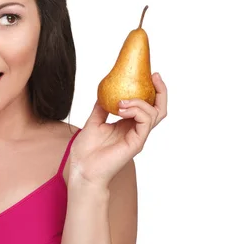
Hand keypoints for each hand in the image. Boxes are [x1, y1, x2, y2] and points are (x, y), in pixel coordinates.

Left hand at [69, 72, 167, 188]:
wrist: (82, 169)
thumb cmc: (86, 151)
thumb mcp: (93, 122)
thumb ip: (101, 108)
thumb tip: (103, 92)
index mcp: (127, 125)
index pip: (146, 106)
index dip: (151, 91)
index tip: (149, 74)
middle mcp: (136, 130)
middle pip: (158, 109)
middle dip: (160, 91)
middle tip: (154, 76)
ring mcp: (137, 137)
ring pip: (154, 114)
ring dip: (140, 102)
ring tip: (121, 102)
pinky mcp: (136, 143)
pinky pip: (145, 123)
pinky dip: (137, 111)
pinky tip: (122, 108)